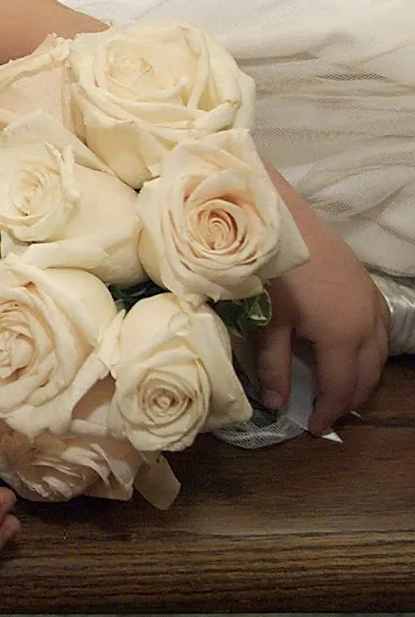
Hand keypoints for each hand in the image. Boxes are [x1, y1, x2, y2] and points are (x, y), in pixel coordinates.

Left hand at [251, 226, 388, 435]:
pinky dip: (369, 348)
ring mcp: (371, 301)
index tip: (312, 428)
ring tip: (338, 387)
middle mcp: (367, 323)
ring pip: (379, 352)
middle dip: (349, 399)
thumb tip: (276, 403)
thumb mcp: (267, 321)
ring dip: (363, 374)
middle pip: (368, 375)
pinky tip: (350, 347)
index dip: (328, 413)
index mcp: (343, 337)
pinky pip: (380, 327)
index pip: (341, 388)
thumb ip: (273, 365)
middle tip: (326, 413)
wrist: (282, 219)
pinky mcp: (367, 283)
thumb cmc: (271, 270)